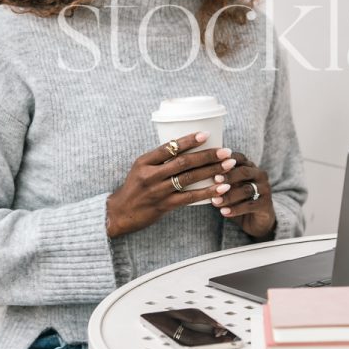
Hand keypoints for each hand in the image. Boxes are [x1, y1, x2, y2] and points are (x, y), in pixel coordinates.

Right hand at [106, 133, 235, 237]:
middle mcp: (150, 174)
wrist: (119, 213)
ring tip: (228, 166)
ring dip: (211, 171)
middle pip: (183, 162)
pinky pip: (189, 198)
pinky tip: (220, 189)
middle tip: (225, 151)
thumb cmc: (135, 188)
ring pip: (189, 178)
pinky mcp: (164, 205)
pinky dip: (206, 192)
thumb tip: (187, 147)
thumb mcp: (141, 168)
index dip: (188, 140)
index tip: (206, 134)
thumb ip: (160, 159)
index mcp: (144, 161)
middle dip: (207, 155)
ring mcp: (157, 191)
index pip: (169, 147)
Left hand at [210, 153, 276, 238]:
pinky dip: (236, 209)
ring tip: (215, 202)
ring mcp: (265, 189)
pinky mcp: (266, 204)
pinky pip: (250, 205)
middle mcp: (259, 174)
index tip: (212, 163)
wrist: (256, 220)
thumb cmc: (238, 199)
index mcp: (249, 166)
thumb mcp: (229, 187)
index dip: (226, 160)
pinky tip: (224, 212)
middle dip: (229, 176)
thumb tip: (199, 175)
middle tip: (215, 180)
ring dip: (229, 195)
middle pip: (244, 171)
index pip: (239, 158)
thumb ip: (220, 180)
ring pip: (247, 190)